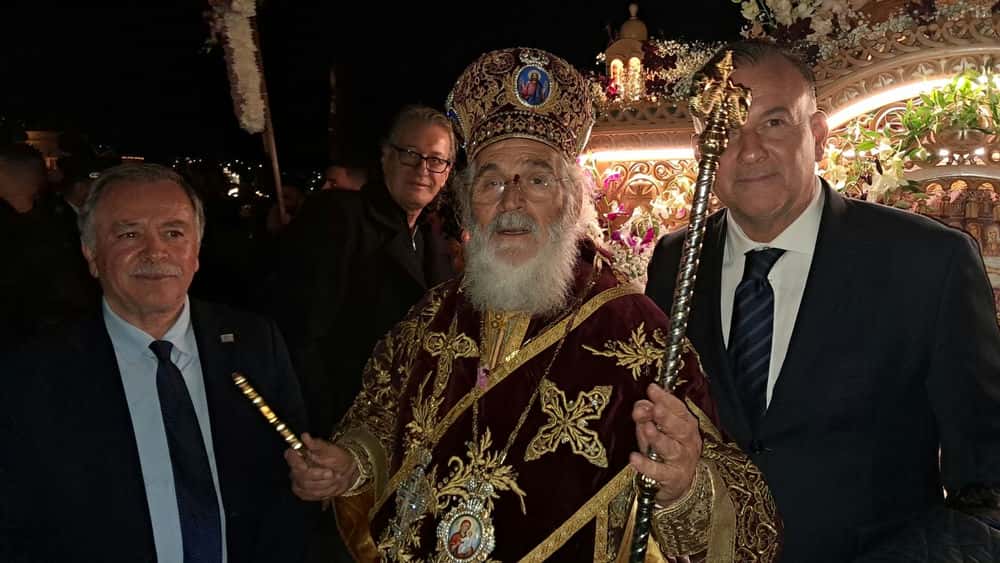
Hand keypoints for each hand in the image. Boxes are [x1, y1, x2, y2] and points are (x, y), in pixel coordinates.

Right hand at [285, 433, 358, 500]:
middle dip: (318, 475)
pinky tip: (330, 486)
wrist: (346, 472)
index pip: (290, 456)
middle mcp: (295, 468)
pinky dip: (323, 491)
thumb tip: (304, 436)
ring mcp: (298, 482)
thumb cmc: (337, 458)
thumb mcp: (330, 449)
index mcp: (300, 454)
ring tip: (334, 478)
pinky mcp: (303, 493)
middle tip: (331, 473)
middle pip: (300, 475)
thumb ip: (316, 444)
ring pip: (307, 486)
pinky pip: (310, 495)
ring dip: (324, 483)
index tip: (307, 464)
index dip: (296, 461)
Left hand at [630, 383, 702, 505]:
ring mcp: (682, 461)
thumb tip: (640, 405)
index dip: (666, 399)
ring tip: (647, 429)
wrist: (679, 485)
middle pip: (680, 428)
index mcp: (686, 425)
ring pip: (671, 449)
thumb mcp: (656, 430)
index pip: (679, 409)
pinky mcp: (673, 479)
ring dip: (658, 438)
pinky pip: (659, 472)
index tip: (652, 389)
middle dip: (666, 417)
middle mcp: (688, 442)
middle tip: (655, 409)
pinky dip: (646, 465)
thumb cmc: (665, 451)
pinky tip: (634, 458)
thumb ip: (647, 415)